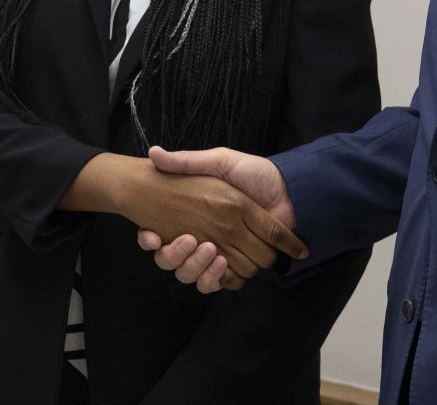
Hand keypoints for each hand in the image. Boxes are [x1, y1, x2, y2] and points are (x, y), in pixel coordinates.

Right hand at [135, 146, 298, 293]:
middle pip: (174, 263)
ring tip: (211, 251)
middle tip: (190, 241)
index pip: (159, 236)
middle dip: (176, 257)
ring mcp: (221, 254)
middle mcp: (202, 239)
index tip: (153, 237)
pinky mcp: (240, 264)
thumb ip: (187, 161)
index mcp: (194, 217)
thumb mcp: (219, 161)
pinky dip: (217, 279)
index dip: (149, 241)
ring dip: (197, 268)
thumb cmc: (253, 173)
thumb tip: (154, 153)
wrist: (287, 187)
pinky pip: (221, 283)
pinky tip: (221, 264)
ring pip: (194, 276)